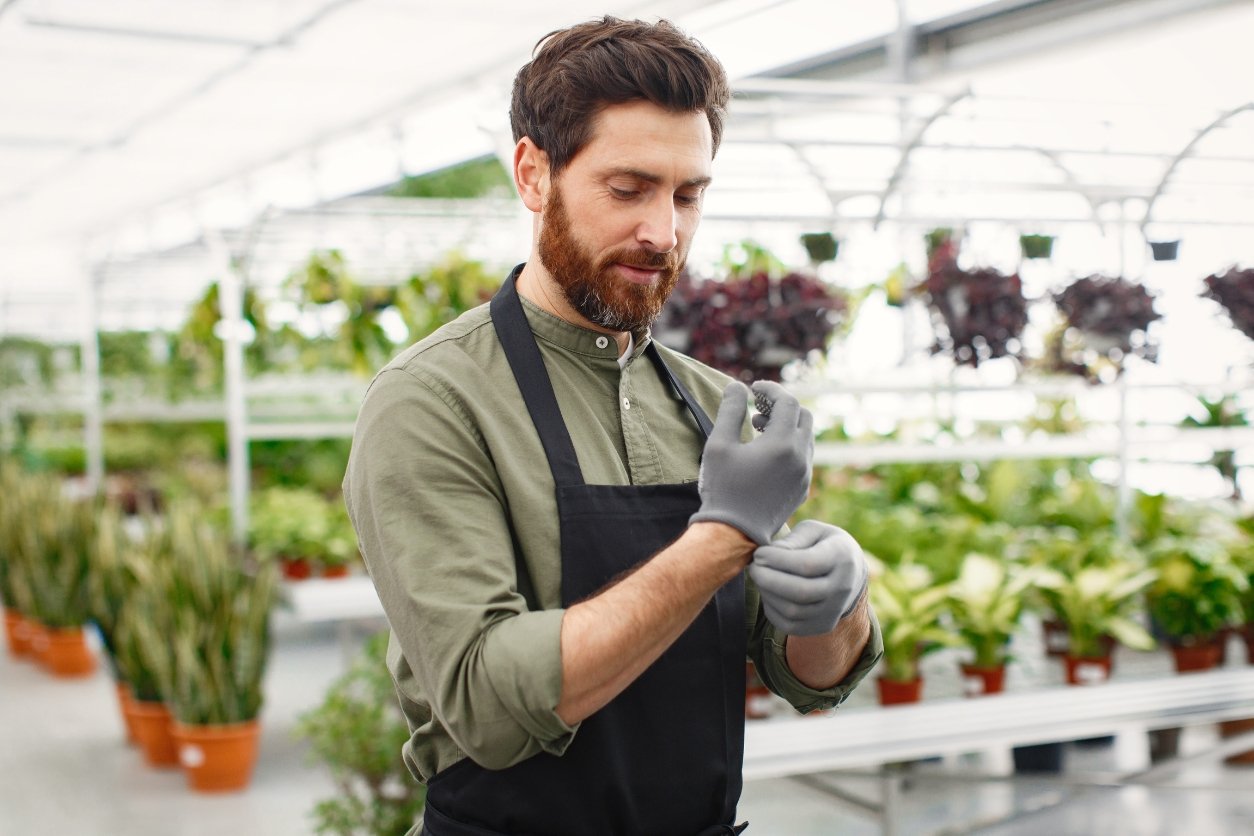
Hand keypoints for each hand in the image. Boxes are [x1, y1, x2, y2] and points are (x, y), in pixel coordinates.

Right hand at [689, 381, 812, 545]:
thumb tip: (736, 387)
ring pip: (806, 437)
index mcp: (782, 444)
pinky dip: (790, 444)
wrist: (734, 533)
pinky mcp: (802, 489)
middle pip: (804, 416)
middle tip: (757, 408)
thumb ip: (729, 411)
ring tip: (758, 429)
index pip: (787, 402)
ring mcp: (805, 475)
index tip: (753, 388)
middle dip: (782, 406)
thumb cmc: (723, 488)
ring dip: (787, 425)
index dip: (771, 390)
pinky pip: (804, 457)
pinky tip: (766, 452)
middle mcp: (801, 457)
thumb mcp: (719, 445)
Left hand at [750, 520, 867, 635]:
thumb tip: (769, 555)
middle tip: (754, 567)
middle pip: (801, 592)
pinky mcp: (823, 626)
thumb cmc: (824, 545)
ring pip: (793, 611)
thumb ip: (793, 539)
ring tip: (760, 578)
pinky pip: (790, 626)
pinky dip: (772, 610)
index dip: (777, 559)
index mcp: (842, 558)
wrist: (850, 573)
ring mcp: (834, 611)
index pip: (807, 564)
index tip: (759, 553)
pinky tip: (768, 593)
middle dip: (768, 579)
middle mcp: (843, 587)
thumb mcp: (813, 531)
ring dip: (768, 594)